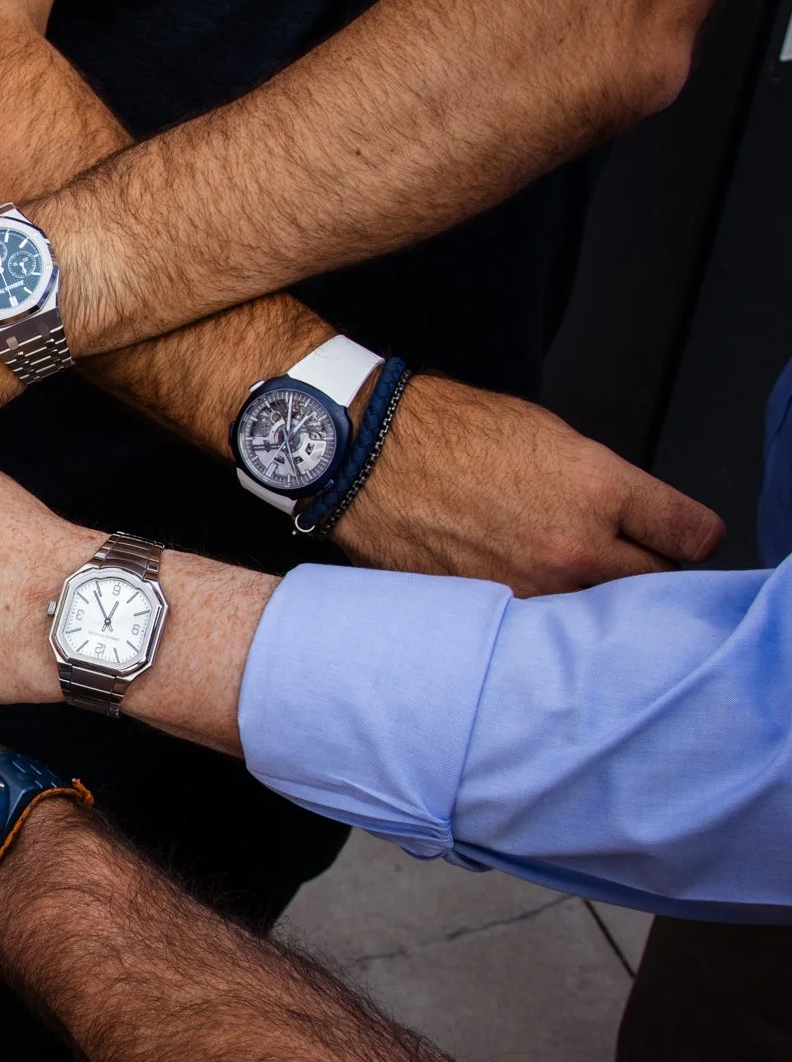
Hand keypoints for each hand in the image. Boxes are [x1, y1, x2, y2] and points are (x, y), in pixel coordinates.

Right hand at [337, 375, 723, 594]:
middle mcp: (575, 550)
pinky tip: (507, 580)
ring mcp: (532, 589)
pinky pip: (534, 626)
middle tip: (614, 554)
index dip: (688, 535)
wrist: (367, 457)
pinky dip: (531, 610)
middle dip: (642, 571)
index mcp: (602, 491)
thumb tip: (631, 519)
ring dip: (585, 599)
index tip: (676, 536)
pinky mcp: (490, 613)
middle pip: (655, 586)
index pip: (694, 536)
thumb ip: (605, 484)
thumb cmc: (450, 434)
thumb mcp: (550, 437)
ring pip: (595, 615)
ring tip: (549, 569)